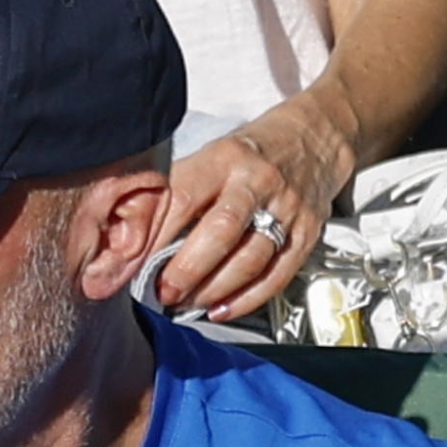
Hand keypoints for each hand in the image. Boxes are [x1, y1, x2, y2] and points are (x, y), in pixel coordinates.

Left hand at [150, 102, 354, 321]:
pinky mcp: (309, 231)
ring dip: (213, 290)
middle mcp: (257, 182)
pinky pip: (279, 274)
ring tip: (186, 303)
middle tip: (163, 292)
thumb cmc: (246, 155)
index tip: (135, 264)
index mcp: (223, 160)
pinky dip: (247, 299)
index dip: (156, 238)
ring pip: (250, 258)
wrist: (313, 137)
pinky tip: (221, 309)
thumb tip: (133, 239)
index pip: (183, 201)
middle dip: (186, 270)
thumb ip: (174, 193)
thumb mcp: (207, 157)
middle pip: (220, 232)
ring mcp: (287, 208)